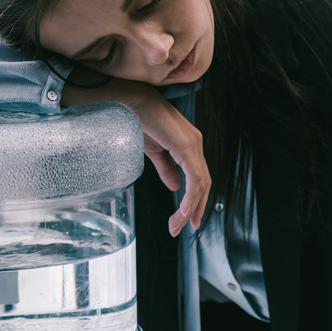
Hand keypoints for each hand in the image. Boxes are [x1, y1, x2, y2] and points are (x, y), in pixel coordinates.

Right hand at [62, 68, 210, 237]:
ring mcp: (193, 144)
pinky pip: (194, 178)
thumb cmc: (137, 119)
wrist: (127, 101)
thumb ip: (166, 168)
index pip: (198, 176)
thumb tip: (175, 186)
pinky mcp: (186, 146)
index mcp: (189, 143)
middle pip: (203, 182)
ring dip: (190, 208)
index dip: (194, 200)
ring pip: (201, 184)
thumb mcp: (153, 150)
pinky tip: (182, 211)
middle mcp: (196, 142)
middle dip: (195, 209)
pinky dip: (190, 198)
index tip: (186, 220)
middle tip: (183, 229)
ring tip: (177, 226)